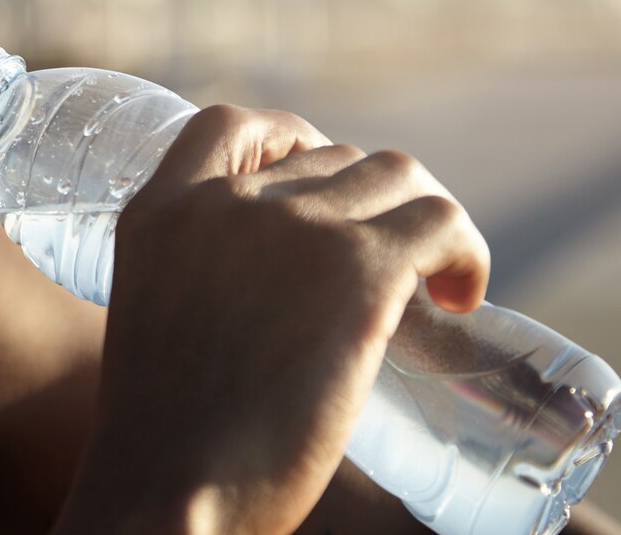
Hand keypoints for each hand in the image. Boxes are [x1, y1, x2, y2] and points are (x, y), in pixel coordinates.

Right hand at [55, 105, 489, 533]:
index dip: (286, 136)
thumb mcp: (155, 327)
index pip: (231, 124)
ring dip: (421, 217)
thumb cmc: (164, 445)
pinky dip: (464, 252)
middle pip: (331, 155)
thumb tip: (265, 302)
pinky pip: (441, 222)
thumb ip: (197, 287)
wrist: (174, 495)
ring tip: (431, 277)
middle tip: (385, 265)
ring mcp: (295, 230)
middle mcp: (226, 203)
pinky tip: (460, 297)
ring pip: (395, 176)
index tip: (316, 171)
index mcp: (160, 213)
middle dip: (367, 202)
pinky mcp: (360, 271)